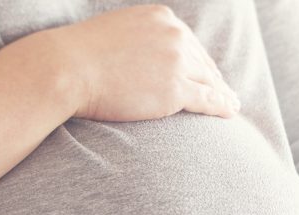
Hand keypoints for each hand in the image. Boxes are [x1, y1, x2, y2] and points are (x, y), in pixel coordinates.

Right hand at [44, 4, 239, 121]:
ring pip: (209, 81)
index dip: (200, 62)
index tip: (208, 74)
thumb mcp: (116, 33)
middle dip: (214, 79)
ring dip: (223, 94)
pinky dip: (222, 106)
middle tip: (226, 93)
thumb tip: (145, 56)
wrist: (67, 68)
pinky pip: (208, 99)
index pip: (189, 43)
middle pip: (202, 62)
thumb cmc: (81, 56)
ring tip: (232, 105)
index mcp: (162, 18)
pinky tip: (230, 112)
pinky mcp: (176, 89)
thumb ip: (139, 39)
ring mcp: (177, 61)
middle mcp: (175, 35)